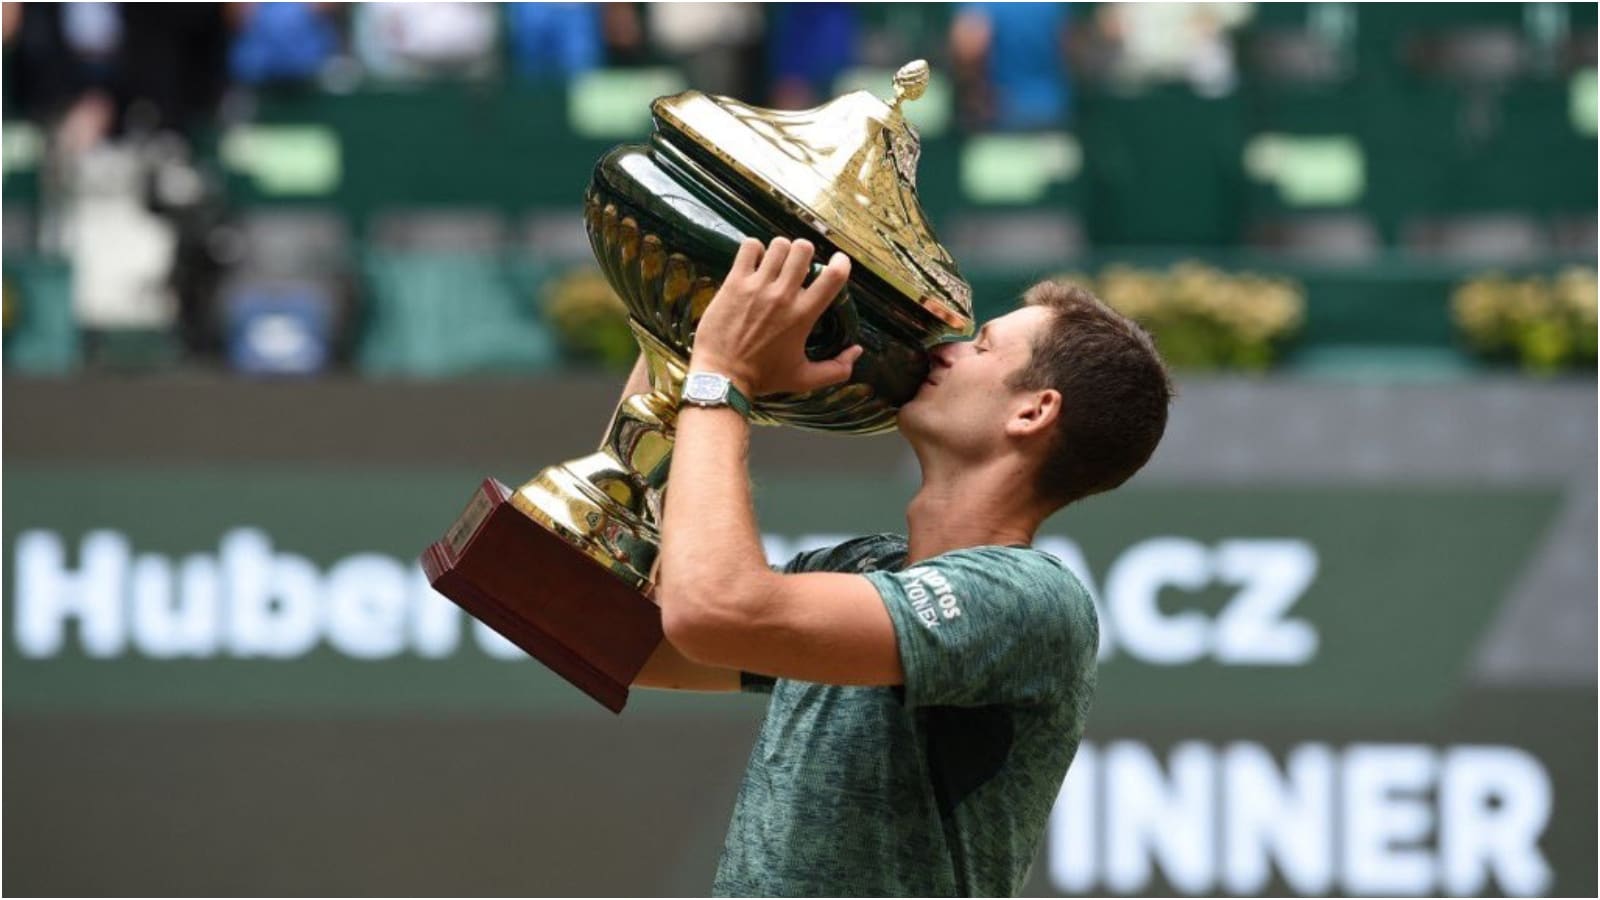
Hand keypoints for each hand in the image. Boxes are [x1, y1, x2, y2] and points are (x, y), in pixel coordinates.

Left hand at [690, 237, 862, 396]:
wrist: (722, 376)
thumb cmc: (763, 378)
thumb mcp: (804, 379)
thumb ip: (837, 369)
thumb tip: (856, 351)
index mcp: (803, 315)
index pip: (833, 276)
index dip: (840, 263)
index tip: (837, 264)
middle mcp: (783, 296)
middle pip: (803, 249)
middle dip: (804, 253)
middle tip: (797, 266)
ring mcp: (757, 286)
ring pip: (778, 245)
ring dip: (781, 251)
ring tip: (775, 264)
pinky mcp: (734, 283)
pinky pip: (749, 247)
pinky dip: (754, 250)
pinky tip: (754, 263)